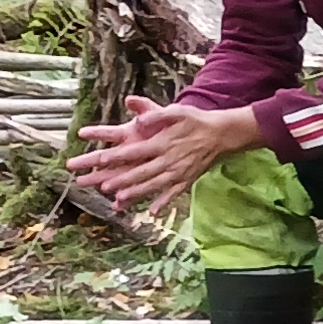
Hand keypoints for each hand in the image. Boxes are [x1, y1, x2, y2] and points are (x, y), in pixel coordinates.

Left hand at [68, 102, 263, 218]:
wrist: (222, 135)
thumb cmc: (196, 121)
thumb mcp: (176, 111)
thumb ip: (156, 115)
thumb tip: (139, 120)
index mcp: (162, 143)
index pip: (134, 151)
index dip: (116, 156)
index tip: (100, 160)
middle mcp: (168, 160)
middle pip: (140, 172)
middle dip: (120, 180)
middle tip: (102, 186)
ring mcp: (178, 172)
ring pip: (153, 185)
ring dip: (136, 193)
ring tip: (120, 199)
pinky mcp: (187, 180)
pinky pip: (173, 193)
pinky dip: (163, 203)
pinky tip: (153, 212)